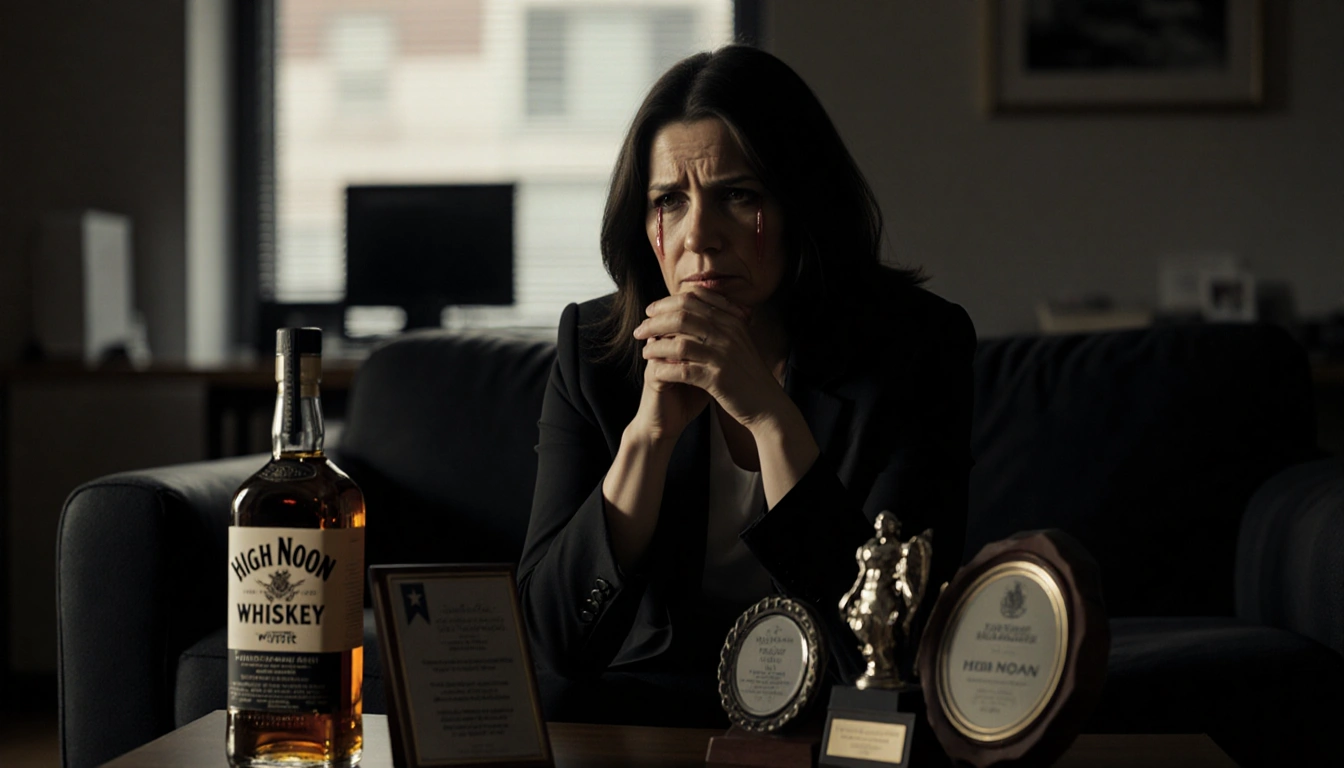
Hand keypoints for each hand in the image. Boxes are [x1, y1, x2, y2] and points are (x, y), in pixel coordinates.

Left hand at [633, 287, 788, 432]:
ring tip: (644, 352)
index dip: (667, 302)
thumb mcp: (739, 340)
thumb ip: (720, 321)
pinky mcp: (718, 379)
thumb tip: (693, 302)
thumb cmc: (748, 373)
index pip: (694, 299)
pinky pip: (683, 370)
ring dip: (657, 346)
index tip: (651, 311)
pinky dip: (665, 369)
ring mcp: (723, 356)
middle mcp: (729, 333)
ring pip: (679, 342)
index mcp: (732, 320)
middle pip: (682, 316)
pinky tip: (655, 371)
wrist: (767, 404)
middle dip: (655, 321)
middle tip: (640, 329)